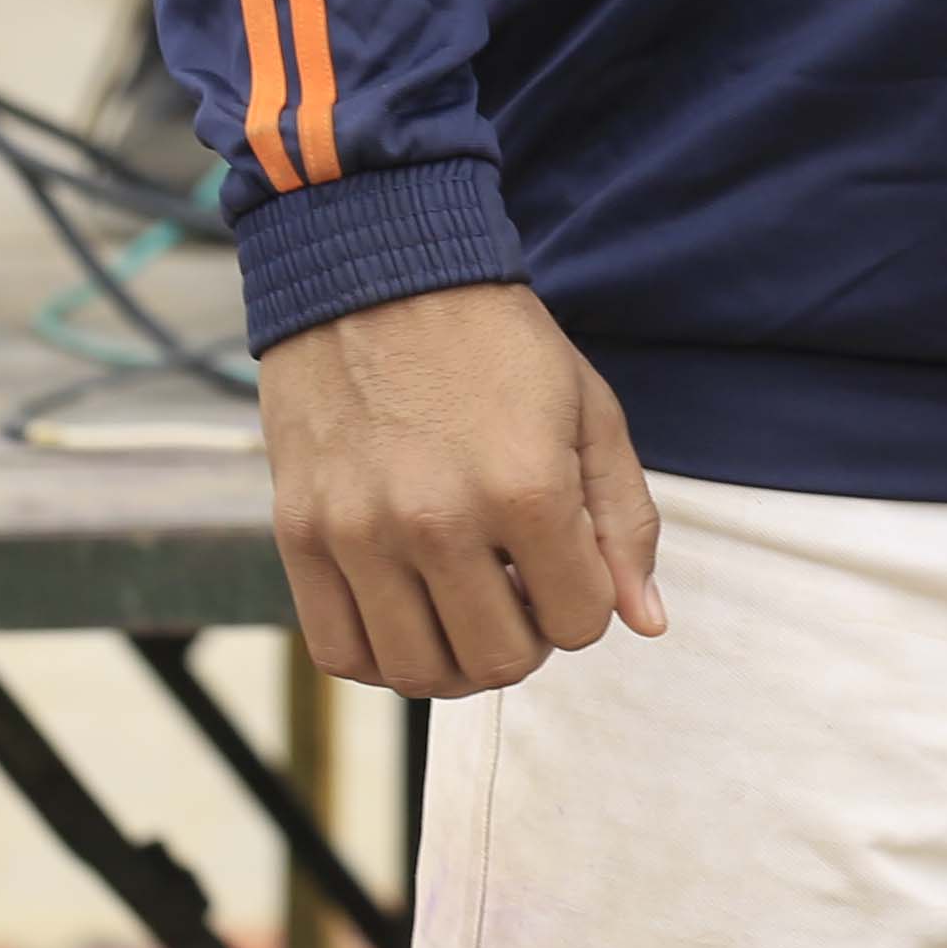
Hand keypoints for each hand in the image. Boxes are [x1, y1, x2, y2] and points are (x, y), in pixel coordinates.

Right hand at [256, 280, 668, 697]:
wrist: (379, 275)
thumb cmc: (496, 344)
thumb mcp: (589, 411)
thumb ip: (625, 521)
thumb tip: (646, 622)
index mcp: (526, 488)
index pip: (579, 623)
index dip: (586, 606)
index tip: (568, 570)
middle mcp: (439, 521)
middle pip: (498, 662)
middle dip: (527, 641)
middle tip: (519, 597)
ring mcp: (360, 533)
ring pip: (417, 672)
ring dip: (456, 661)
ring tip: (465, 609)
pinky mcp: (300, 535)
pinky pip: (339, 652)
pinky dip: (380, 658)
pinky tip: (406, 618)